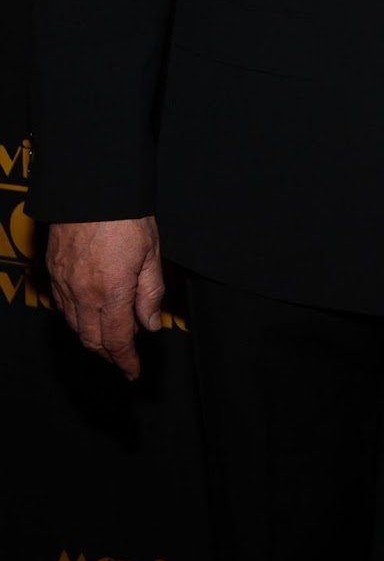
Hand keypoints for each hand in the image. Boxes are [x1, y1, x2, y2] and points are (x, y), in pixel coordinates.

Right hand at [46, 217, 163, 380]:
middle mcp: (83, 293)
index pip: (117, 341)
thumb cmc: (126, 216)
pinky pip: (63, 306)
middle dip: (109, 354)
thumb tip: (149, 325)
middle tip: (123, 359)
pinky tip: (89, 314)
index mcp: (111, 292)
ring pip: (75, 325)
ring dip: (92, 338)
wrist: (92, 188)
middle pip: (93, 339)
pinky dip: (76, 318)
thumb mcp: (152, 253)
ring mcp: (65, 282)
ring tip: (109, 339)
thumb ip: (150, 293)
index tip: (133, 372)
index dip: (126, 361)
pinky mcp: (54, 270)